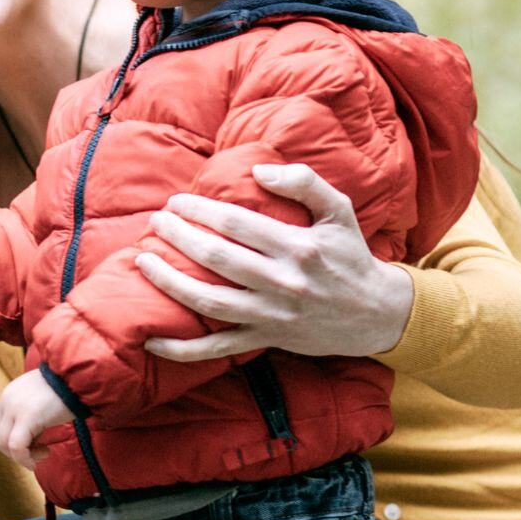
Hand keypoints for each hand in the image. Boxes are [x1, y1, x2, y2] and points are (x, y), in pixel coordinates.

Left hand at [0, 369, 69, 467]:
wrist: (80, 376)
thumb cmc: (67, 389)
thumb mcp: (39, 398)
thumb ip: (28, 413)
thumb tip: (29, 439)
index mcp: (8, 395)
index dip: (8, 442)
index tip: (30, 445)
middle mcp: (6, 400)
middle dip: (14, 453)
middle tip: (38, 452)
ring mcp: (14, 407)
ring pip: (3, 444)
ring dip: (22, 456)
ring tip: (44, 452)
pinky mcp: (27, 416)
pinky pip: (16, 446)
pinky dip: (26, 459)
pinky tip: (46, 454)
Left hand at [137, 164, 415, 360]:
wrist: (377, 313)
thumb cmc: (351, 255)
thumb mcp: (339, 211)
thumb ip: (304, 182)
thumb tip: (259, 170)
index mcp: (298, 247)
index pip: (236, 223)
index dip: (199, 210)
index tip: (176, 201)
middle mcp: (283, 282)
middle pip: (215, 257)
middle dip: (177, 237)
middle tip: (155, 222)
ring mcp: (272, 315)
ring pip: (208, 301)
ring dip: (170, 282)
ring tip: (143, 261)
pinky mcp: (266, 340)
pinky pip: (217, 349)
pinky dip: (182, 349)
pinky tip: (151, 340)